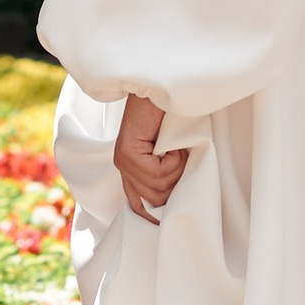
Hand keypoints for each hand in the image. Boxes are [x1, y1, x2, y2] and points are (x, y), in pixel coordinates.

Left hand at [114, 95, 187, 223]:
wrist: (161, 86)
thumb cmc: (172, 115)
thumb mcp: (171, 150)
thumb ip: (166, 172)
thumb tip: (175, 201)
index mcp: (129, 166)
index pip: (136, 205)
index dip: (155, 215)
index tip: (171, 218)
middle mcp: (122, 165)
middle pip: (153, 202)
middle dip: (175, 186)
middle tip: (182, 162)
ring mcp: (123, 160)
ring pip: (158, 189)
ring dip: (177, 170)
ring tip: (178, 149)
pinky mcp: (128, 154)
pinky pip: (159, 174)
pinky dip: (174, 160)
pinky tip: (173, 144)